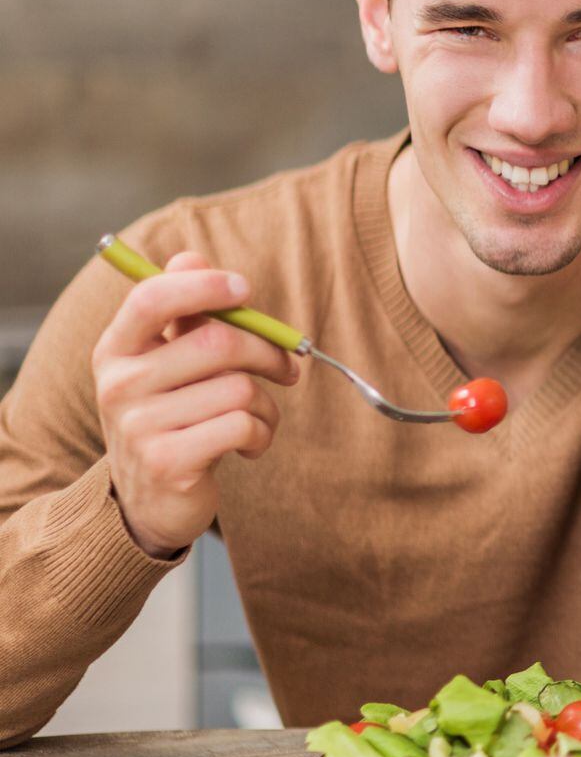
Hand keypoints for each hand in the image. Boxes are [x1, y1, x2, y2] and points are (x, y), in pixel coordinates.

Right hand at [93, 251, 300, 557]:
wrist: (152, 500)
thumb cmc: (173, 415)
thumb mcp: (167, 362)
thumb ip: (182, 311)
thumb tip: (192, 256)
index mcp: (116, 349)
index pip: (151, 298)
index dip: (205, 285)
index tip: (245, 289)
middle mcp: (118, 384)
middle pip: (218, 342)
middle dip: (269, 352)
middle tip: (287, 368)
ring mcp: (138, 425)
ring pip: (240, 388)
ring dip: (266, 404)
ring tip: (255, 418)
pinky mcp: (168, 462)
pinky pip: (243, 426)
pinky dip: (263, 434)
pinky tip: (249, 444)